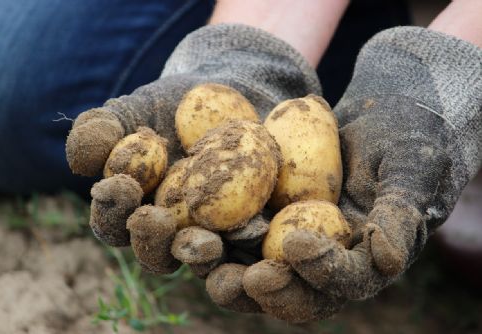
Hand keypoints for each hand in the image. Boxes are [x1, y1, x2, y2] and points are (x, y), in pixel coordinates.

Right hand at [65, 23, 318, 294]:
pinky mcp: (254, 232)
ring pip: (204, 262)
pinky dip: (251, 249)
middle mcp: (173, 233)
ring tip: (207, 243)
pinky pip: (252, 249)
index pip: (114, 222)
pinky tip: (258, 233)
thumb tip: (80, 162)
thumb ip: (101, 131)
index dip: (111, 209)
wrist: (232, 95)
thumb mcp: (134, 110)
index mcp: (136, 212)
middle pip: (158, 254)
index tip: (121, 184)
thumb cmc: (173, 105)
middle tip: (157, 219)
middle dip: (153, 241)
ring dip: (201, 257)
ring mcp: (215, 237)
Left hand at [206, 26, 481, 321]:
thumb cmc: (408, 141)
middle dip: (261, 288)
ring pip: (251, 268)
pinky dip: (206, 227)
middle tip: (233, 278)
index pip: (342, 281)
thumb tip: (390, 260)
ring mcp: (287, 240)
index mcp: (362, 261)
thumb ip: (401, 214)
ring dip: (220, 268)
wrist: (383, 114)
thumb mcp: (412, 171)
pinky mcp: (260, 215)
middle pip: (290, 291)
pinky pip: (231, 229)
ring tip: (193, 250)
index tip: (295, 243)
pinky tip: (180, 215)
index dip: (319, 271)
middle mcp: (321, 261)